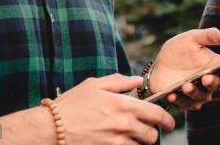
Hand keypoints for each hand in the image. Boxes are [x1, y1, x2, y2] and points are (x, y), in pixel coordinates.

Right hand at [54, 74, 174, 143]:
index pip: (157, 114)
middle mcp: (124, 125)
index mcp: (124, 105)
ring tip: (132, 138)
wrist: (49, 129)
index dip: (167, 120)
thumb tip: (137, 80)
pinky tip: (120, 143)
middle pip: (151, 135)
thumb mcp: (95, 85)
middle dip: (152, 133)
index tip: (170, 123)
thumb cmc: (72, 104)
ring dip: (140, 143)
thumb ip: (120, 82)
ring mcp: (116, 142)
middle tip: (147, 131)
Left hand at [149, 28, 219, 109]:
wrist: (159, 62)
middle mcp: (207, 81)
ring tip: (186, 86)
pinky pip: (182, 104)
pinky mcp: (182, 101)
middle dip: (212, 82)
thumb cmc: (180, 49)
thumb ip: (208, 36)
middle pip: (216, 85)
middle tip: (206, 78)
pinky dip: (177, 100)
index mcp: (214, 66)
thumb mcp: (192, 38)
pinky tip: (171, 94)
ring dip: (194, 92)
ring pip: (200, 97)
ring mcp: (196, 93)